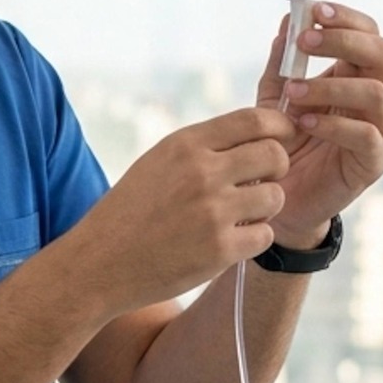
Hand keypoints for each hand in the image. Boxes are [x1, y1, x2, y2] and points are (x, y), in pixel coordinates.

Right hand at [74, 106, 293, 313]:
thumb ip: (203, 148)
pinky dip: (253, 239)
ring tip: (241, 216)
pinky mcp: (219, 249)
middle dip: (276, 169)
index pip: (255, 120)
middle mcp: (201, 172)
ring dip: (265, 208)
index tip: (283, 140)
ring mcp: (212, 211)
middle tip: (260, 184)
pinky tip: (229, 241)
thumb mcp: (158, 162)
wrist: (100, 262)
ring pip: (276, 196)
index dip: (279, 128)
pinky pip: (265, 235)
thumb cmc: (130, 212)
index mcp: (185, 144)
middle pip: (274, 155)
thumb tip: (257, 137)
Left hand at [257, 2, 382, 247]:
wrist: (279, 196)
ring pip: (376, 93)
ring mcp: (379, 130)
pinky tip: (303, 123)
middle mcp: (375, 99)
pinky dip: (333, 124)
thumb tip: (288, 18)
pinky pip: (366, 135)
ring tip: (294, 92)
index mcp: (356, 76)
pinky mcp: (373, 162)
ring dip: (332, 85)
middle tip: (306, 42)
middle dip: (344, 41)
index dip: (346, 18)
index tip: (315, 10)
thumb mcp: (275, 96)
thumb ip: (282, 61)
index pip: (368, 34)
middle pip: (382, 55)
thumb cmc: (282, 142)